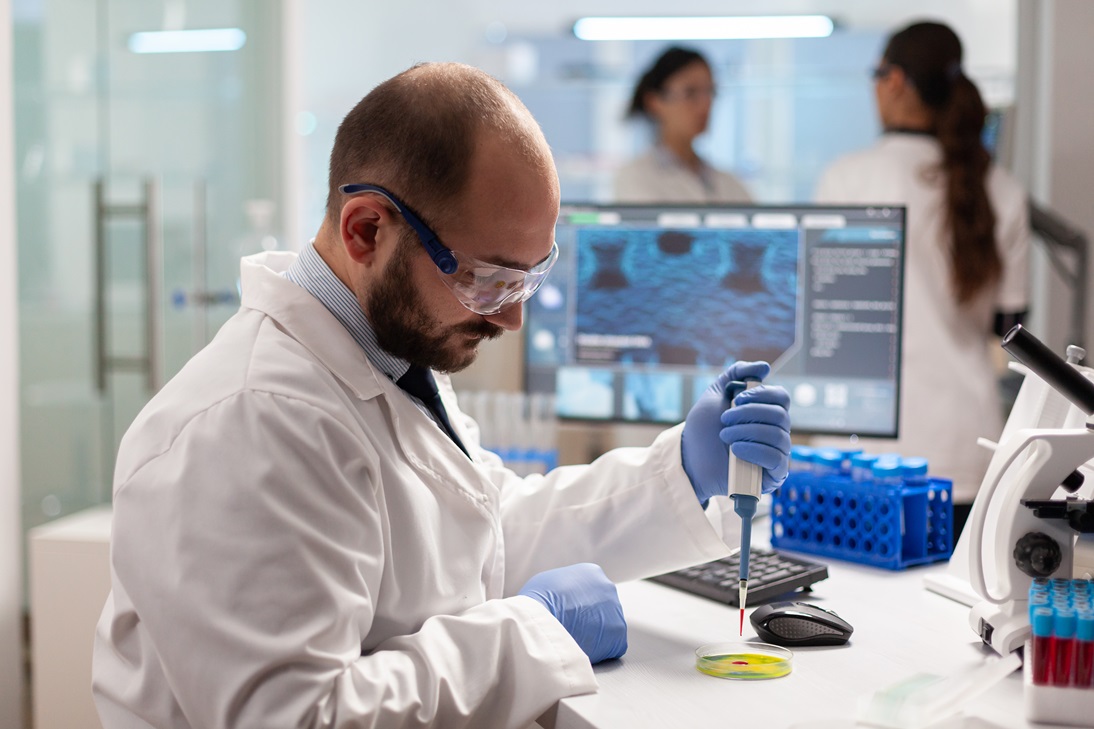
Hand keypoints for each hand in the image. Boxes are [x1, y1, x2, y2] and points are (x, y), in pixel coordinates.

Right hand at [518, 563, 626, 663]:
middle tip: (574, 627)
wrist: (542, 620)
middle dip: (591, 618)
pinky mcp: (618, 636)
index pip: (592, 590)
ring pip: (608, 627)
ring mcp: (616, 611)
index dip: (580, 604)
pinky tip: (583, 649)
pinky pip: (612, 646)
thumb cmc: (539, 601)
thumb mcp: (549, 581)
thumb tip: (565, 596)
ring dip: (595, 635)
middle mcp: (608, 588)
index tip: (571, 613)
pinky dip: (600, 651)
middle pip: (603, 607)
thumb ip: (566, 586)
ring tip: (576, 639)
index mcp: (592, 573)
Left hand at [681, 361, 790, 505]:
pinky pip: (777, 459)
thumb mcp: (716, 394)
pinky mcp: (773, 475)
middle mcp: (776, 432)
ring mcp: (777, 454)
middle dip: (748, 414)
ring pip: (777, 435)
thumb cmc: (704, 429)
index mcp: (767, 413)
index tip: (737, 399)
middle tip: (724, 420)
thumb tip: (764, 367)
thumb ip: (736, 374)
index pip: (782, 397)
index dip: (761, 394)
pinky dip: (754, 450)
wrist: (689, 459)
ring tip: (724, 436)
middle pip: (780, 415)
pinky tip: (735, 450)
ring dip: (746, 432)